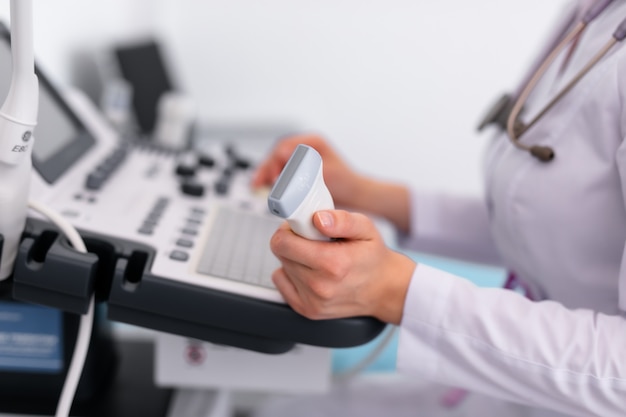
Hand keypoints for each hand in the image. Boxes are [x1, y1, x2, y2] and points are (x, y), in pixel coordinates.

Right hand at [252, 134, 362, 208]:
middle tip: (259, 181)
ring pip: (276, 162)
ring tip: (257, 184)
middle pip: (277, 154)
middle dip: (266, 167)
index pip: (286, 146)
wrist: (353, 193)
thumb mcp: (328, 174)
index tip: (274, 175)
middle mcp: (304, 148)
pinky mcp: (298, 170)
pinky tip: (263, 186)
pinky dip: (271, 178)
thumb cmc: (345, 182)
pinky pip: (279, 171)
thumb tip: (287, 164)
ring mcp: (300, 159)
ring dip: (265, 173)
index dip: (276, 160)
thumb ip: (308, 168)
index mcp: (312, 142)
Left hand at [270, 209, 415, 323]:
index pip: (283, 243)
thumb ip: (341, 219)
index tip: (302, 227)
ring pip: (283, 266)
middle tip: (314, 240)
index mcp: (333, 263)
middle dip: (293, 242)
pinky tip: (311, 272)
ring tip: (318, 257)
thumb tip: (318, 218)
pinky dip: (291, 274)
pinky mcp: (307, 310)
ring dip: (295, 258)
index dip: (289, 229)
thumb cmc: (373, 257)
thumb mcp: (365, 228)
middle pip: (281, 253)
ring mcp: (312, 301)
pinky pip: (282, 283)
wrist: (383, 289)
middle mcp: (320, 286)